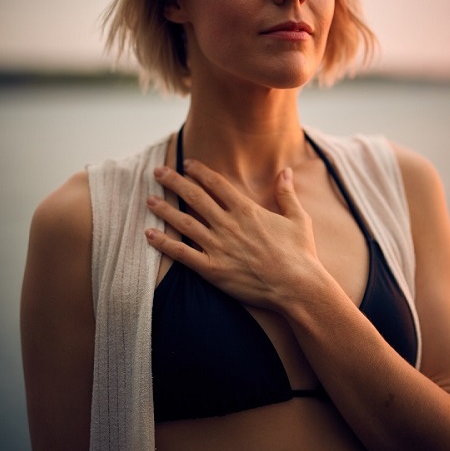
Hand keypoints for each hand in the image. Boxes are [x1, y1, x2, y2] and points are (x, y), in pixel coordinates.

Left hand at [145, 159, 321, 309]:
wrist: (297, 286)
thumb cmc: (300, 254)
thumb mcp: (298, 218)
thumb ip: (286, 193)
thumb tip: (286, 170)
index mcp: (247, 210)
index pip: (216, 184)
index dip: (199, 171)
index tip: (186, 163)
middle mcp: (228, 224)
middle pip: (195, 197)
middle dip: (174, 182)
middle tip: (158, 172)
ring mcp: (218, 247)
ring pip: (184, 222)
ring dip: (164, 209)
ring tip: (149, 199)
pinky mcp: (212, 269)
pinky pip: (182, 254)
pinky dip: (164, 243)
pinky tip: (149, 234)